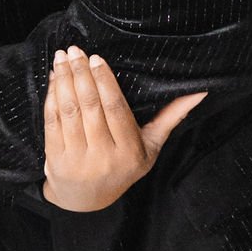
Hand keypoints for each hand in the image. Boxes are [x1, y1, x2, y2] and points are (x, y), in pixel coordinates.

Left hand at [40, 48, 205, 212]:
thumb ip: (171, 117)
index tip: (96, 58)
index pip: (116, 110)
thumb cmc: (123, 165)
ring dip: (64, 81)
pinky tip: (54, 78)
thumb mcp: (151, 146)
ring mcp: (77, 160)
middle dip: (81, 74)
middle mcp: (103, 158)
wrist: (87, 199)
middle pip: (91, 107)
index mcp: (129, 152)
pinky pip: (52, 122)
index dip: (105, 82)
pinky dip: (51, 97)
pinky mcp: (56, 160)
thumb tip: (200, 92)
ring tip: (62, 58)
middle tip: (75, 51)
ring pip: (69, 112)